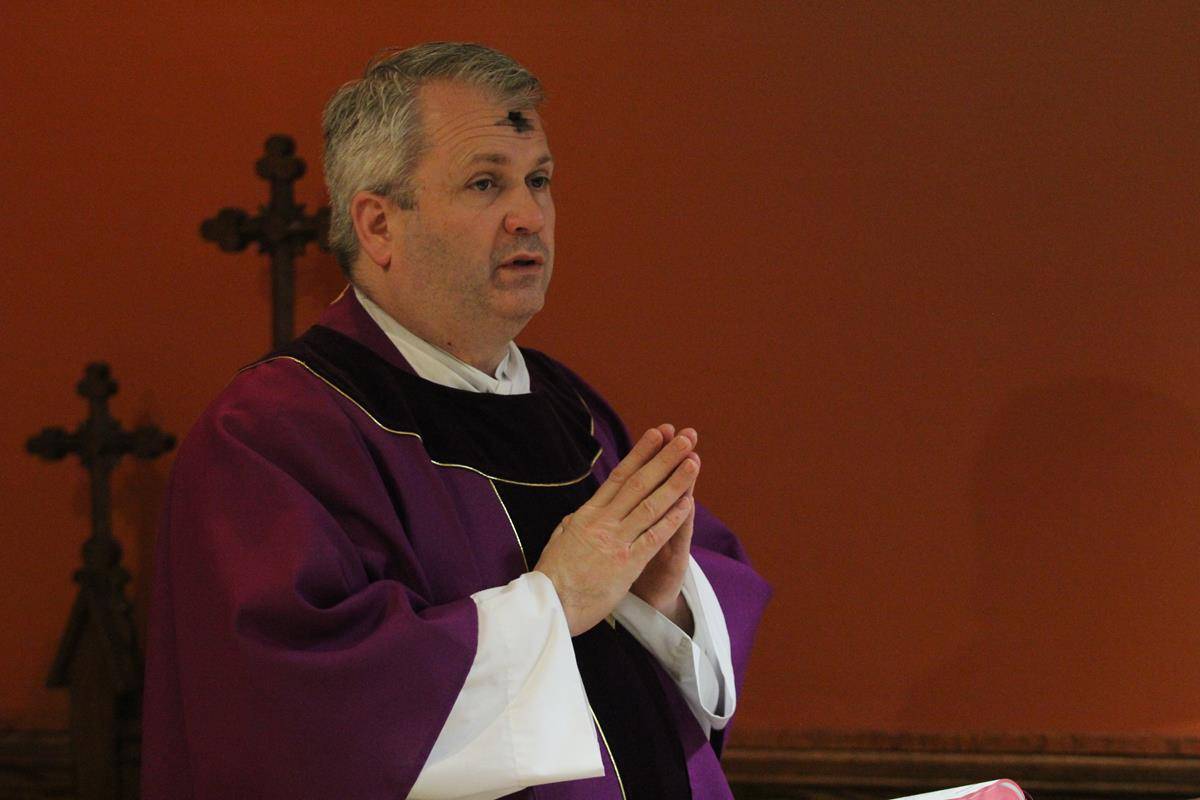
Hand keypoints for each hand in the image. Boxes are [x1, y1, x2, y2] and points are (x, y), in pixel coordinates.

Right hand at [534, 426, 697, 635]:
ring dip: (674, 482)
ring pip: (650, 505)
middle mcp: (604, 522)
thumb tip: (579, 514)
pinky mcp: (627, 563)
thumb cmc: (552, 576)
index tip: (657, 434)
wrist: (549, 604)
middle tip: (685, 438)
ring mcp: (616, 541)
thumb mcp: (559, 539)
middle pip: (640, 483)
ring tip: (693, 462)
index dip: (640, 453)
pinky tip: (688, 503)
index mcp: (588, 514)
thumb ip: (573, 523)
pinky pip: (654, 537)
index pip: (619, 477)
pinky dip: (672, 519)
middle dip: (664, 458)